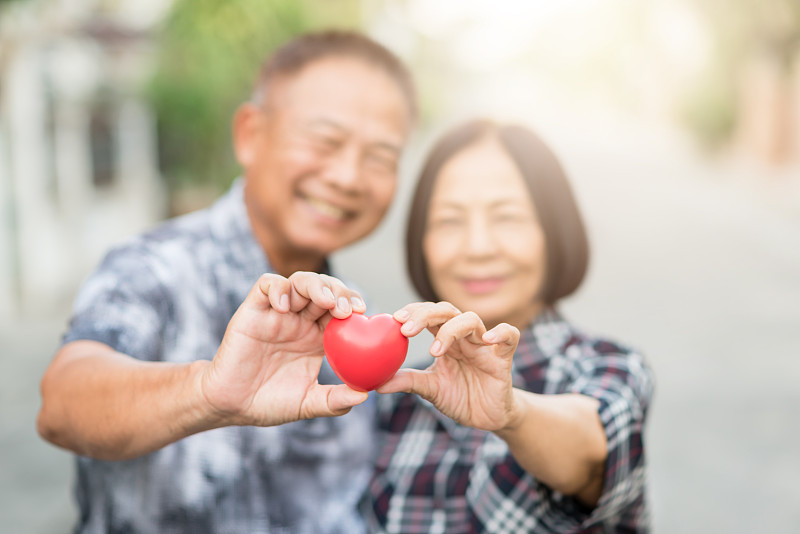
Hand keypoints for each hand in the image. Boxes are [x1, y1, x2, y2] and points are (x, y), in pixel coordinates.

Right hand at [200, 271, 368, 426]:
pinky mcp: (253, 310)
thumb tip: (365, 395)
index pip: (341, 310)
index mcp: (318, 337)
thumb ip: (335, 400)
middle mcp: (300, 320)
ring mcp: (277, 313)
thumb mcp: (308, 403)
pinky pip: (266, 285)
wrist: (232, 405)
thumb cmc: (270, 402)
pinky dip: (277, 288)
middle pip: (325, 289)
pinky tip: (283, 305)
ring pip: (300, 282)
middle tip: (347, 309)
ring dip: (316, 285)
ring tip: (325, 301)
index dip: (354, 305)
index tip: (363, 313)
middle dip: (340, 292)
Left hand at [377, 302, 520, 431]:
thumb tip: (376, 383)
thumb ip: (406, 381)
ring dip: (450, 330)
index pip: (429, 314)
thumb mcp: (430, 389)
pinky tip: (487, 339)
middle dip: (425, 315)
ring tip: (435, 350)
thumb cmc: (460, 397)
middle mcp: (464, 337)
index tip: (395, 320)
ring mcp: (484, 345)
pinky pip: (510, 335)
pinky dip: (501, 333)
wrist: (488, 418)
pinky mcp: (503, 358)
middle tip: (406, 329)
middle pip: (446, 310)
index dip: (413, 312)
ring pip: (471, 319)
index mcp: (445, 339)